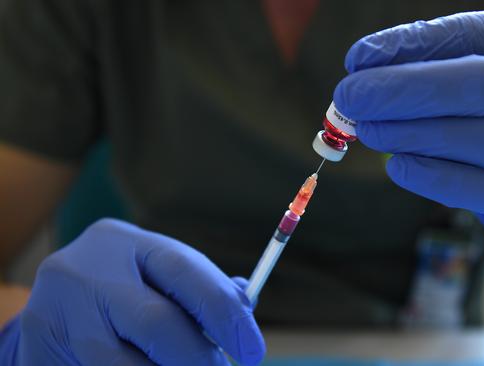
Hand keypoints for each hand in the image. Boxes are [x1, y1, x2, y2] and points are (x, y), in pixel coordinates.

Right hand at [0, 219, 263, 364]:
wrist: (58, 298)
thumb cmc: (128, 288)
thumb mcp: (159, 277)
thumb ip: (202, 289)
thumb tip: (244, 311)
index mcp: (126, 243)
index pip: (185, 271)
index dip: (224, 313)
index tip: (253, 350)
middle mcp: (87, 271)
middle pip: (157, 323)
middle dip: (197, 356)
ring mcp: (57, 312)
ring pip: (125, 365)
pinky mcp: (40, 348)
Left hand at [334, 8, 483, 243]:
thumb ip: (432, 58)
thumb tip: (363, 62)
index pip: (476, 35)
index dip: (412, 47)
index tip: (357, 60)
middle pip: (483, 86)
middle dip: (407, 92)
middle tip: (351, 98)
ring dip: (418, 137)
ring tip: (370, 131)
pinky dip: (439, 180)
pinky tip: (399, 167)